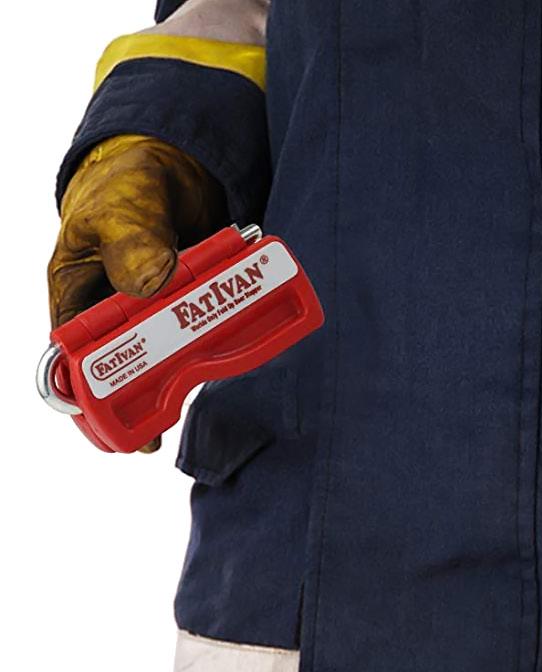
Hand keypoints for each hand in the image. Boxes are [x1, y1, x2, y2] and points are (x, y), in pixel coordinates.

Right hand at [48, 134, 224, 450]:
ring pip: (169, 360)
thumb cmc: (127, 181)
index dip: (94, 393)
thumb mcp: (124, 204)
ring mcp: (155, 319)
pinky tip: (240, 343)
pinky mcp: (191, 315)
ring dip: (191, 367)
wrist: (176, 164)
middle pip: (126, 370)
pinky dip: (220, 342)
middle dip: (150, 390)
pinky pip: (204, 339)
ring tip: (211, 372)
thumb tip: (149, 282)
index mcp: (77, 296)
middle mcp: (114, 316)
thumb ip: (134, 241)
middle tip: (171, 411)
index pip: (76, 358)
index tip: (121, 411)